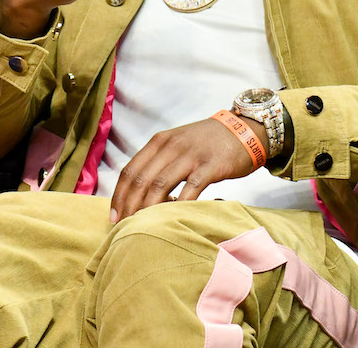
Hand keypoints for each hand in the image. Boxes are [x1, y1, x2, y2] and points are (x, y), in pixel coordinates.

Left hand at [109, 117, 264, 221]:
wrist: (243, 129)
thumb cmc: (207, 144)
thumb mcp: (178, 145)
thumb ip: (159, 163)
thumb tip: (138, 194)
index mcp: (159, 142)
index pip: (130, 170)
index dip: (119, 195)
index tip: (113, 216)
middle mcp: (171, 146)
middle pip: (141, 180)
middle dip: (129, 206)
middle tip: (124, 228)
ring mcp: (191, 155)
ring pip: (160, 185)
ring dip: (147, 209)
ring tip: (142, 227)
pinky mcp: (211, 165)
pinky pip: (190, 188)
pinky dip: (179, 205)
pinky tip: (173, 219)